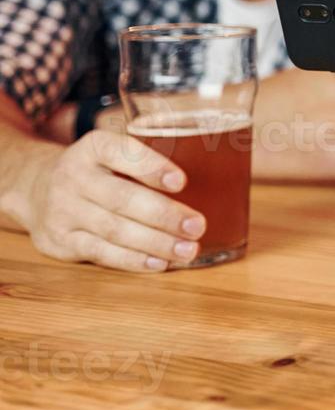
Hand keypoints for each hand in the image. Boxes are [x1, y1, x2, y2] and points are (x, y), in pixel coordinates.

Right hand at [19, 131, 205, 271]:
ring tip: (188, 249)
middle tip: (198, 226)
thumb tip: (225, 165)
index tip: (182, 181)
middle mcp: (73, 176)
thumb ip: (152, 155)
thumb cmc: (99, 168)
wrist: (34, 186)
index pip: (122, 152)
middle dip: (164, 215)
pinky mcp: (60, 241)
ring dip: (155, 243)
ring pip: (114, 230)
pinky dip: (133, 260)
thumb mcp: (114, 150)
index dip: (152, 167)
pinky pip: (100, 252)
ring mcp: (63, 210)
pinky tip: (159, 262)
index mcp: (93, 146)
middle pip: (122, 198)